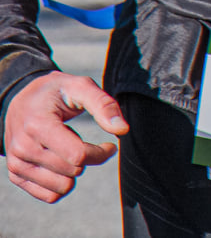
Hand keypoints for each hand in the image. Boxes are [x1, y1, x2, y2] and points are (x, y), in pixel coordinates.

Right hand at [4, 71, 127, 203]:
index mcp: (38, 125)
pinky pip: (49, 195)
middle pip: (73, 171)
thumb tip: (123, 130)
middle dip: (90, 159)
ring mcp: (17, 164)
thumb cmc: (56, 92)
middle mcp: (23, 147)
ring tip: (70, 150)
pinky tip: (62, 164)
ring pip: (61, 187)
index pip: (77, 155)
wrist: (21, 100)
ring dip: (75, 171)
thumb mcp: (81, 86)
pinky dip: (62, 183)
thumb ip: (104, 105)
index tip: (110, 145)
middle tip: (89, 144)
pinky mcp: (16, 175)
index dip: (101, 153)